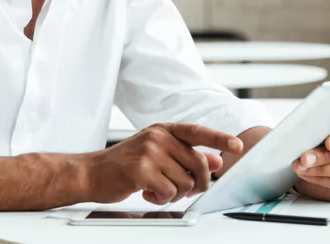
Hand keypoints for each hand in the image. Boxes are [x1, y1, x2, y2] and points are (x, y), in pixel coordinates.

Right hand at [86, 123, 244, 204]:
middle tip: (183, 189)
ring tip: (157, 189)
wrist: (91, 173)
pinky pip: (169, 191)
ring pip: (185, 182)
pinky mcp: (142, 170)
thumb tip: (216, 160)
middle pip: (198, 163)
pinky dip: (162, 198)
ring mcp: (149, 152)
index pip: (198, 131)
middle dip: (196, 183)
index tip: (237, 146)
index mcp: (163, 130)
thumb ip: (186, 156)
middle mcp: (158, 136)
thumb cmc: (124, 164)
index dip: (219, 138)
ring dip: (175, 193)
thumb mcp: (157, 154)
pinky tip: (148, 192)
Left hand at [291, 123, 329, 201]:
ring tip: (303, 167)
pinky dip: (319, 179)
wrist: (322, 166)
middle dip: (325, 156)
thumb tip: (305, 134)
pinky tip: (307, 174)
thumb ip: (322, 132)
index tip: (328, 143)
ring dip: (320, 169)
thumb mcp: (325, 134)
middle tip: (306, 157)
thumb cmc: (325, 144)